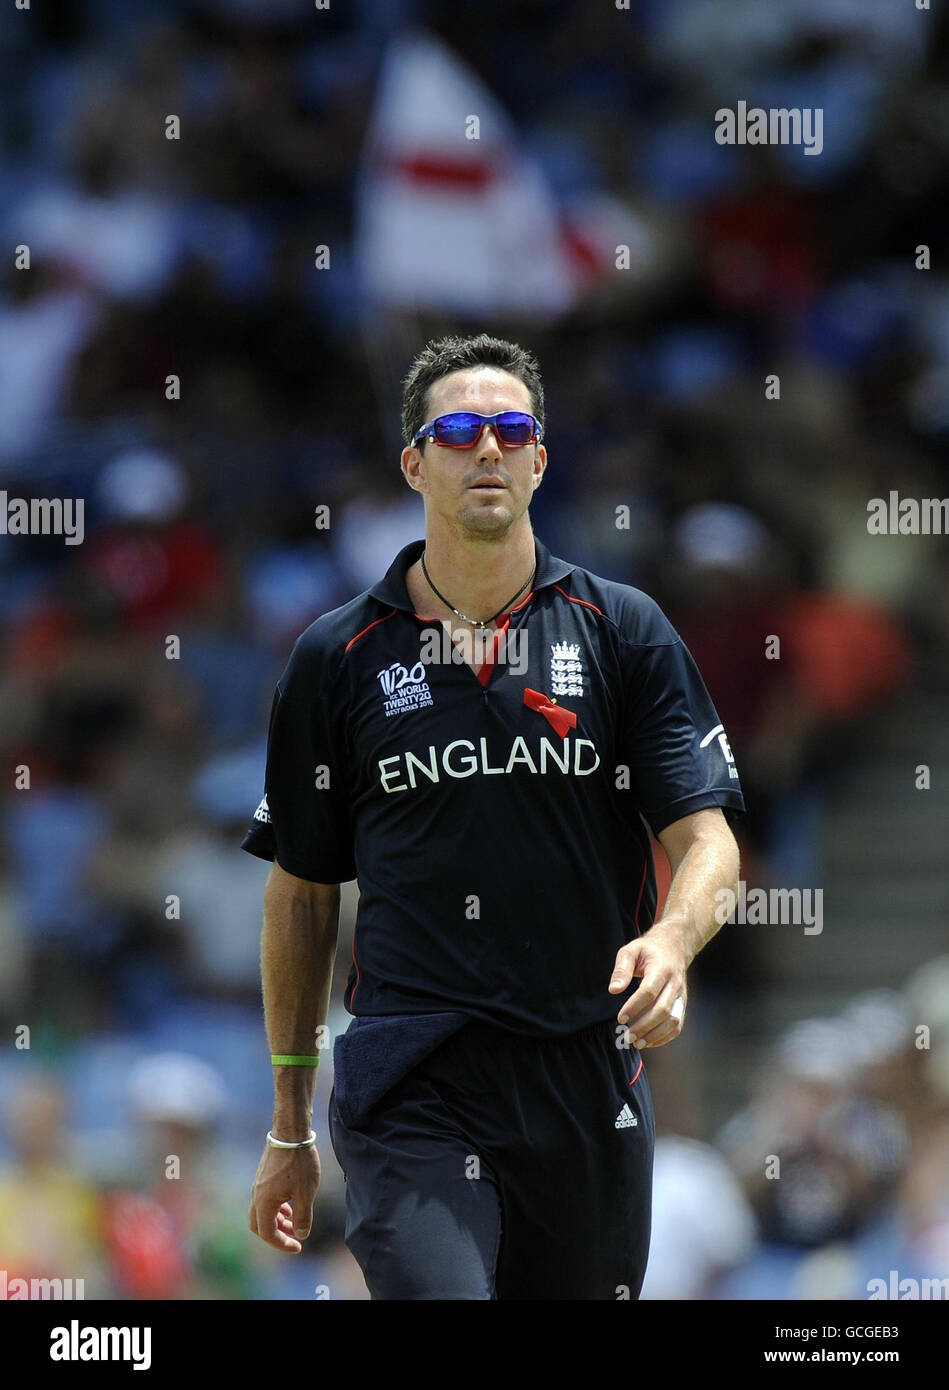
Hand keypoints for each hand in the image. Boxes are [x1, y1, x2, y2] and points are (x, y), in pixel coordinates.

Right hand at [248, 1140, 320, 1252]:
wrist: (291, 1133)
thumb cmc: (299, 1163)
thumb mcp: (306, 1193)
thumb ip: (303, 1218)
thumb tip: (300, 1235)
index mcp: (264, 1203)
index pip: (267, 1234)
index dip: (282, 1244)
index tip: (298, 1247)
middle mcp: (256, 1195)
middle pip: (258, 1225)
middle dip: (275, 1235)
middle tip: (293, 1237)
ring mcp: (258, 1184)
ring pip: (261, 1212)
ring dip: (276, 1221)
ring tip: (294, 1221)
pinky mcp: (263, 1176)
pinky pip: (264, 1200)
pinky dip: (275, 1208)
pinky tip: (290, 1204)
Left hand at [608, 927, 687, 1048]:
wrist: (674, 947)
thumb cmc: (648, 950)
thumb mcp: (631, 950)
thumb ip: (622, 968)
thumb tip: (614, 990)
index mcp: (662, 969)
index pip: (649, 992)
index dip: (635, 1007)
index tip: (620, 1018)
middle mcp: (674, 984)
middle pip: (662, 1010)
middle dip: (644, 1026)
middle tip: (627, 1036)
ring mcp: (681, 995)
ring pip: (673, 1020)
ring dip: (656, 1035)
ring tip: (637, 1043)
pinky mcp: (682, 1004)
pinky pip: (678, 1024)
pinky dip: (665, 1037)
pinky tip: (649, 1042)